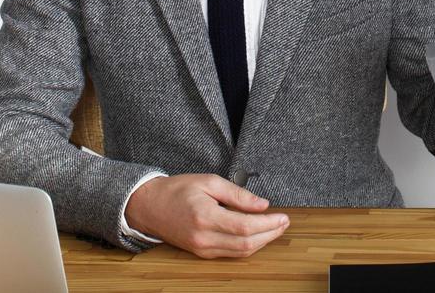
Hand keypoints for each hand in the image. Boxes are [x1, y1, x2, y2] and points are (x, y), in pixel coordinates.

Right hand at [123, 173, 289, 258]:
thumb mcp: (209, 182)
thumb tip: (262, 205)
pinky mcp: (201, 252)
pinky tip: (257, 234)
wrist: (150, 206)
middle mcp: (203, 237)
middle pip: (246, 243)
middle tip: (284, 223)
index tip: (283, 216)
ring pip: (240, 252)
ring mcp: (201, 248)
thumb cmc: (178, 190)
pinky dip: (247, 245)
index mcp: (205, 216)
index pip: (245, 226)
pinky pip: (230, 253)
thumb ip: (237, 194)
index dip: (268, 224)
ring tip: (275, 228)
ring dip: (261, 242)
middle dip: (270, 234)